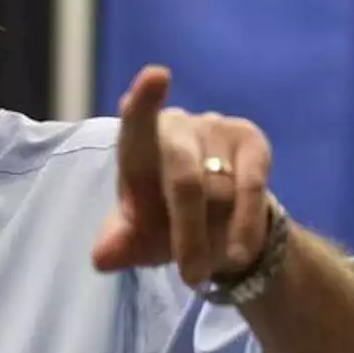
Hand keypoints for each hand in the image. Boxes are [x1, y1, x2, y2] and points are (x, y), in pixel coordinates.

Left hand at [91, 65, 274, 285]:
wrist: (219, 231)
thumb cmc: (164, 226)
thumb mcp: (140, 241)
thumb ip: (121, 244)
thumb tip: (102, 256)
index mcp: (136, 145)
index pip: (137, 120)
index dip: (145, 100)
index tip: (156, 76)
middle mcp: (175, 126)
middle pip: (183, 178)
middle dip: (186, 232)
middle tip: (190, 276)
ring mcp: (216, 128)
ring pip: (219, 188)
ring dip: (216, 235)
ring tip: (209, 268)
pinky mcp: (251, 141)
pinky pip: (251, 186)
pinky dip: (245, 224)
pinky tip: (239, 250)